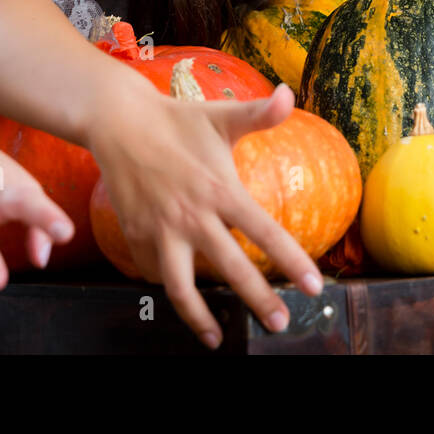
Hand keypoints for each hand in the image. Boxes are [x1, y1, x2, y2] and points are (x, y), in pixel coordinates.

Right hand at [84, 82, 323, 349]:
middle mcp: (191, 216)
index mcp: (220, 190)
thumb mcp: (221, 116)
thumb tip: (288, 94)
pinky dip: (169, 290)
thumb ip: (259, 113)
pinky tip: (183, 301)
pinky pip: (154, 274)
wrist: (118, 122)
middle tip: (279, 324)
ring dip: (199, 318)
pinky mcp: (136, 237)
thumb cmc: (178, 120)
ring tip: (217, 339)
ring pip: (180, 288)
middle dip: (258, 300)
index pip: (265, 232)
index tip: (315, 287)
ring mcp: (160, 231)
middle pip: (230, 269)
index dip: (292, 262)